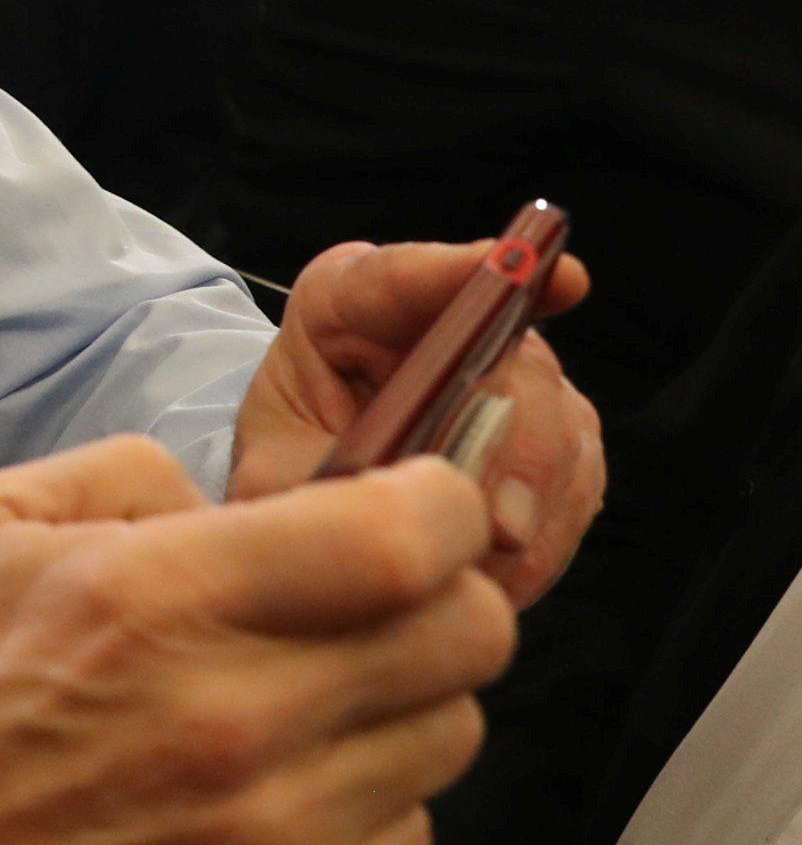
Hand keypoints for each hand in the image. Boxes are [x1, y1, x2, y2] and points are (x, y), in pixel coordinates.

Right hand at [0, 438, 512, 844]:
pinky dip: (367, 797)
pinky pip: (411, 830)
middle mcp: (232, 719)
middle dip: (442, 596)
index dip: (443, 506)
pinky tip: (281, 785)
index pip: (404, 542)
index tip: (424, 503)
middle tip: (379, 598)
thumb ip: (134, 473)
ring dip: (403, 700)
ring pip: (451, 733)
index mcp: (157, 598)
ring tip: (312, 697)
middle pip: (468, 638)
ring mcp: (273, 835)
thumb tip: (253, 500)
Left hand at [230, 238, 598, 608]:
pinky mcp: (557, 434)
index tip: (553, 274)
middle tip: (497, 524)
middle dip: (516, 449)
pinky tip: (497, 574)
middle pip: (515, 364)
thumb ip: (310, 486)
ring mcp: (516, 372)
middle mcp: (449, 318)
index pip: (406, 276)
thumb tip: (369, 521)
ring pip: (561, 430)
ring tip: (477, 569)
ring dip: (527, 512)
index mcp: (351, 299)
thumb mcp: (270, 473)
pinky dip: (542, 540)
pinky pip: (575, 484)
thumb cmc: (287, 457)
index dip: (472, 270)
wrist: (315, 485)